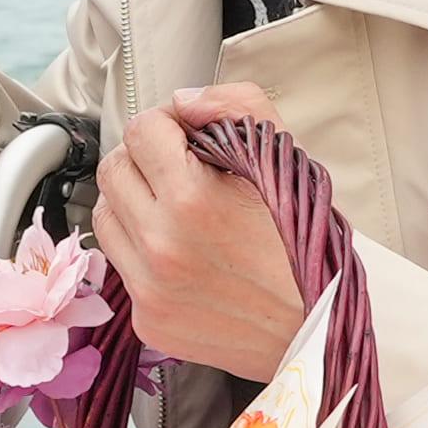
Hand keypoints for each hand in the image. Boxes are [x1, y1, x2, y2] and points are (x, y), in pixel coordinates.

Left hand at [93, 89, 314, 378]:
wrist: (321, 325)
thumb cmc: (305, 242)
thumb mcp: (286, 157)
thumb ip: (235, 107)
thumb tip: (183, 103)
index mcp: (192, 199)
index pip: (141, 131)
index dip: (166, 124)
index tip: (185, 136)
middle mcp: (161, 246)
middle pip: (114, 169)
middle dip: (143, 160)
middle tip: (178, 169)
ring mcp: (149, 288)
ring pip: (106, 216)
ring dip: (133, 202)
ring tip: (173, 209)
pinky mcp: (147, 320)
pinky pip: (121, 266)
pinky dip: (142, 252)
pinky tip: (182, 254)